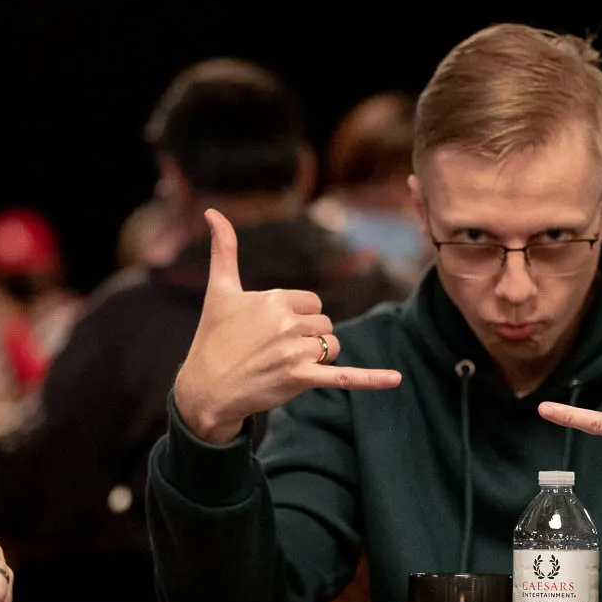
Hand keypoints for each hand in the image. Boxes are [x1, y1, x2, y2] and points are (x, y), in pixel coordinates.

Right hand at [173, 209, 402, 443]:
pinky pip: (345, 377)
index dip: (298, 318)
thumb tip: (212, 211)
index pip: (313, 304)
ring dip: (317, 358)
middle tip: (272, 351)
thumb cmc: (212, 338)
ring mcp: (294, 352)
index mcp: (274, 298)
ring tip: (282, 365)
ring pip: (333, 347)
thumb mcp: (219, 291)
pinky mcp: (300, 378)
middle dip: (307, 338)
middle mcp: (286, 322)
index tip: (270, 330)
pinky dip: (372, 379)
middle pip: (325, 326)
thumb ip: (223, 250)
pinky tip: (396, 379)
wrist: (205, 390)